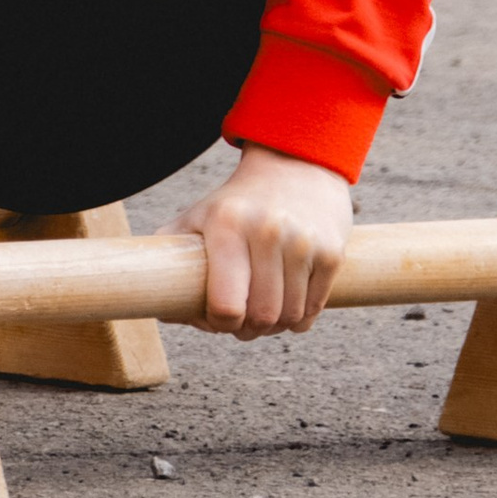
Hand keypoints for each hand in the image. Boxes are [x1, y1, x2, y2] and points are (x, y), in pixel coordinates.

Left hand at [175, 144, 352, 337]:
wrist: (295, 167)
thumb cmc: (237, 203)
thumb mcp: (196, 216)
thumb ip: (169, 256)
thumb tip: (164, 305)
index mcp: (227, 224)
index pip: (226, 306)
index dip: (218, 324)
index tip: (216, 316)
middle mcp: (268, 231)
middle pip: (260, 318)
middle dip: (247, 330)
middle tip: (241, 321)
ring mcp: (304, 242)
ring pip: (288, 319)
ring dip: (273, 327)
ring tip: (262, 311)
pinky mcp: (332, 252)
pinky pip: (312, 311)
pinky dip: (298, 320)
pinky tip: (287, 303)